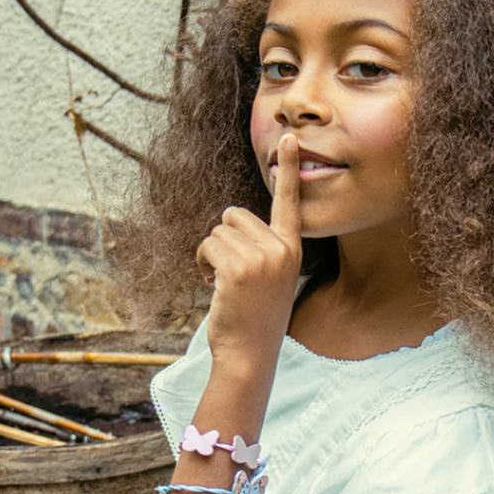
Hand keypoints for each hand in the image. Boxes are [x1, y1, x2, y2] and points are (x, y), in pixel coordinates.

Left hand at [197, 133, 302, 369]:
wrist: (249, 354)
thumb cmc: (254, 317)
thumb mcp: (269, 278)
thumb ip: (261, 248)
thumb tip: (230, 221)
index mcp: (292, 249)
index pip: (290, 202)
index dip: (289, 169)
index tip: (289, 139)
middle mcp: (281, 250)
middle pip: (234, 215)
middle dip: (223, 238)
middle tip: (229, 271)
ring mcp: (261, 259)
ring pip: (217, 231)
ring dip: (210, 254)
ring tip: (221, 282)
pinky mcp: (237, 268)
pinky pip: (207, 245)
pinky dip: (201, 263)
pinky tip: (211, 284)